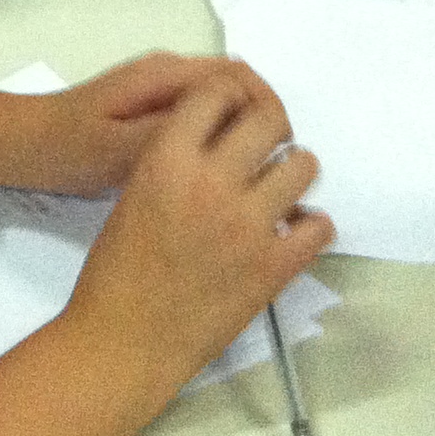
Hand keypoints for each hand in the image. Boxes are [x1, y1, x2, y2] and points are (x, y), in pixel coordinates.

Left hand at [18, 54, 283, 196]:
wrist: (22, 144)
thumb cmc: (69, 149)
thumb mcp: (122, 151)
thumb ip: (175, 136)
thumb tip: (231, 133)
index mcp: (165, 76)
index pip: (241, 77)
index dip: (270, 111)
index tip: (281, 152)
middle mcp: (168, 73)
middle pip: (239, 84)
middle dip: (267, 121)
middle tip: (277, 169)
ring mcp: (160, 89)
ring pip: (224, 101)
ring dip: (247, 130)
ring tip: (259, 176)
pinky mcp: (153, 109)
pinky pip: (205, 115)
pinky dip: (225, 137)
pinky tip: (226, 175)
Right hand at [66, 67, 332, 377]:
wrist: (122, 342)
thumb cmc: (115, 272)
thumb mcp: (135, 193)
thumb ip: (175, 162)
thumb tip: (218, 143)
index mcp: (167, 159)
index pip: (217, 93)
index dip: (230, 98)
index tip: (235, 113)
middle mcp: (212, 182)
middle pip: (269, 119)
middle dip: (272, 127)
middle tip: (267, 148)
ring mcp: (248, 225)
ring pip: (303, 167)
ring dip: (294, 172)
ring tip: (280, 190)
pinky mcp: (273, 267)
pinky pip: (319, 227)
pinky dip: (311, 225)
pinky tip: (293, 232)